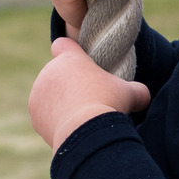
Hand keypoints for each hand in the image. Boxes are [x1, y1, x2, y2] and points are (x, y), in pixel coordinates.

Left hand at [28, 37, 150, 149]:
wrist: (86, 133)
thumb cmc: (108, 105)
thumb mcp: (130, 94)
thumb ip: (137, 90)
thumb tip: (144, 96)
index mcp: (70, 58)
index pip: (62, 44)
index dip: (69, 52)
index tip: (78, 64)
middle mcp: (49, 71)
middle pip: (59, 74)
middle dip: (70, 84)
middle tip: (88, 99)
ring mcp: (39, 92)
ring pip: (50, 94)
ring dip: (61, 102)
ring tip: (80, 116)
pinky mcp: (35, 113)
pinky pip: (45, 113)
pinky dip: (54, 119)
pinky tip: (71, 127)